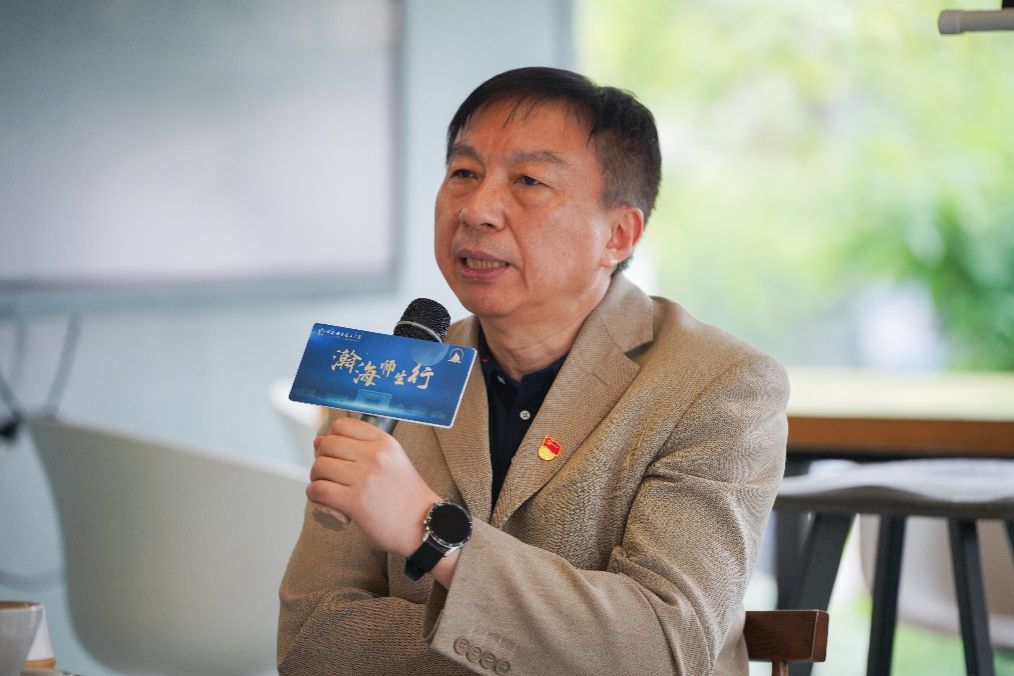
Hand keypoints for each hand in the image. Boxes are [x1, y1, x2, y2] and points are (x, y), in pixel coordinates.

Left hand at [308, 416, 439, 556]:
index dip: (331, 438)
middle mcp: (375, 456)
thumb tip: (318, 441)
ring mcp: (365, 478)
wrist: (423, 525)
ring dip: (317, 478)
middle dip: (321, 459)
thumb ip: (360, 448)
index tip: (335, 453)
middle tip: (329, 474)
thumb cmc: (404, 495)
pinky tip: (323, 500)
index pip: (341, 425)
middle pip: (327, 445)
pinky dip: (314, 495)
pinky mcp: (356, 502)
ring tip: (327, 487)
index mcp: (385, 442)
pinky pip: (319, 490)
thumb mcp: (392, 460)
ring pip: (320, 467)